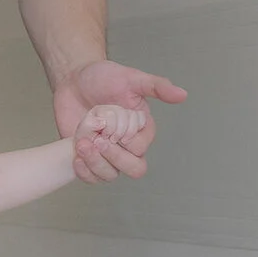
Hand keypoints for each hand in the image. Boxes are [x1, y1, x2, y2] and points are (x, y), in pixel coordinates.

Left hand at [52, 59, 186, 183]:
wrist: (74, 80)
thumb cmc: (104, 78)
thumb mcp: (132, 78)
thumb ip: (157, 86)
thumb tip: (183, 94)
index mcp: (141, 130)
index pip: (141, 148)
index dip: (126, 142)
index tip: (111, 127)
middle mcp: (126, 146)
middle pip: (134, 169)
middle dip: (116, 158)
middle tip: (98, 140)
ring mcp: (107, 155)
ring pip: (110, 176)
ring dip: (95, 164)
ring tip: (82, 143)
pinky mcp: (88, 159)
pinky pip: (91, 178)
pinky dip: (84, 172)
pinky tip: (76, 156)